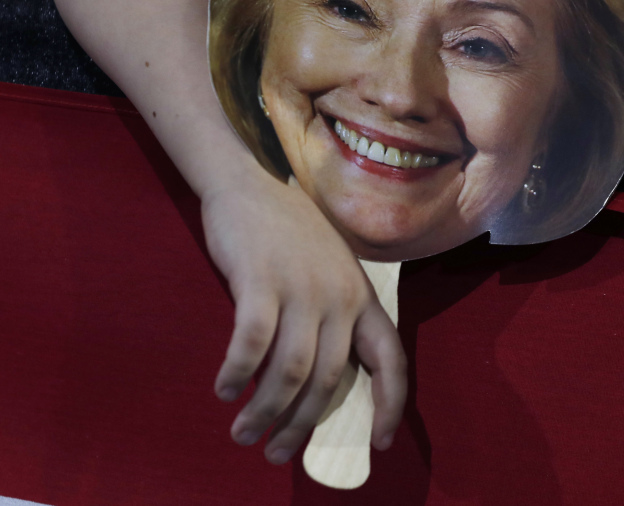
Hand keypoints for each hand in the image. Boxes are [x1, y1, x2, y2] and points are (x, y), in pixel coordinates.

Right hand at [200, 168, 406, 464]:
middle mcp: (339, 295)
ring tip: (243, 433)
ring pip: (291, 370)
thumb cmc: (290, 232)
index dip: (390, 404)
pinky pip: (251, 343)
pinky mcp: (261, 280)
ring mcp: (301, 287)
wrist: (252, 181)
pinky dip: (237, 373)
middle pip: (329, 379)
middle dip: (302, 425)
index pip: (391, 358)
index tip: (378, 442)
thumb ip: (335, 315)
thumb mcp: (331, 271)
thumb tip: (324, 378)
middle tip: (275, 452)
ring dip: (266, 410)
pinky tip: (223, 390)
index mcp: (361, 296)